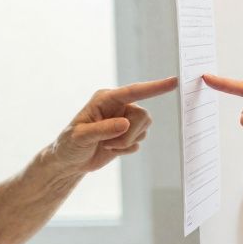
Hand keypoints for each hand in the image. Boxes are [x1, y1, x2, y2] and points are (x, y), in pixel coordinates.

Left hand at [48, 76, 177, 175]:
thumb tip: (125, 124)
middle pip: (143, 115)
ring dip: (126, 143)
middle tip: (109, 143)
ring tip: (106, 145)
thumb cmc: (69, 144)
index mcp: (106, 99)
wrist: (70, 162)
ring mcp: (125, 120)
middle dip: (129, 134)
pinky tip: (110, 149)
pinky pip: (140, 141)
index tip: (173, 82)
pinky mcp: (129, 134)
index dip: (154, 87)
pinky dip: (126, 149)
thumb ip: (103, 129)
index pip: (133, 91)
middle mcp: (118, 106)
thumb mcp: (81, 136)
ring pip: (144, 129)